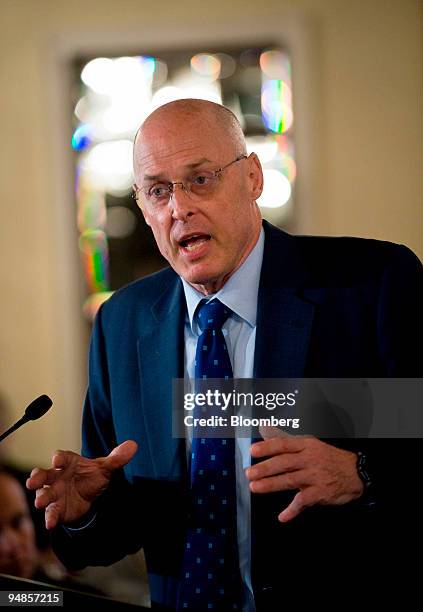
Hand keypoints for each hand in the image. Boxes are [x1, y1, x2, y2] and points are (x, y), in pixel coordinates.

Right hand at [26, 440, 137, 529]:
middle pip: (44, 475)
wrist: (90, 495)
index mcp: (69, 462)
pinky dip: (50, 517)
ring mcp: (55, 493)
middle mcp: (57, 476)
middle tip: (32, 482)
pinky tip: (50, 524)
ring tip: (40, 502)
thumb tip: (133, 445)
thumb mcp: (105, 468)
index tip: (57, 460)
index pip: (61, 457)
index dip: (59, 458)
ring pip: (44, 494)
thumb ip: (117, 458)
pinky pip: (51, 512)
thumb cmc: (92, 476)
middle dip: (38, 478)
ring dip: (41, 498)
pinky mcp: (56, 509)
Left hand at [245, 427, 362, 522]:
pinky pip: (304, 501)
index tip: (253, 451)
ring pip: (290, 480)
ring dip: (271, 485)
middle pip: (284, 462)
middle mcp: (310, 459)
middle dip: (265, 468)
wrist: (356, 473)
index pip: (284, 444)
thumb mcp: (309, 444)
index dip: (268, 447)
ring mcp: (315, 476)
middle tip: (249, 473)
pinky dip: (292, 510)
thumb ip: (285, 440)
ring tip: (255, 488)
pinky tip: (282, 516)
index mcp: (306, 445)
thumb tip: (263, 429)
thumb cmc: (327, 457)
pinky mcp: (321, 492)